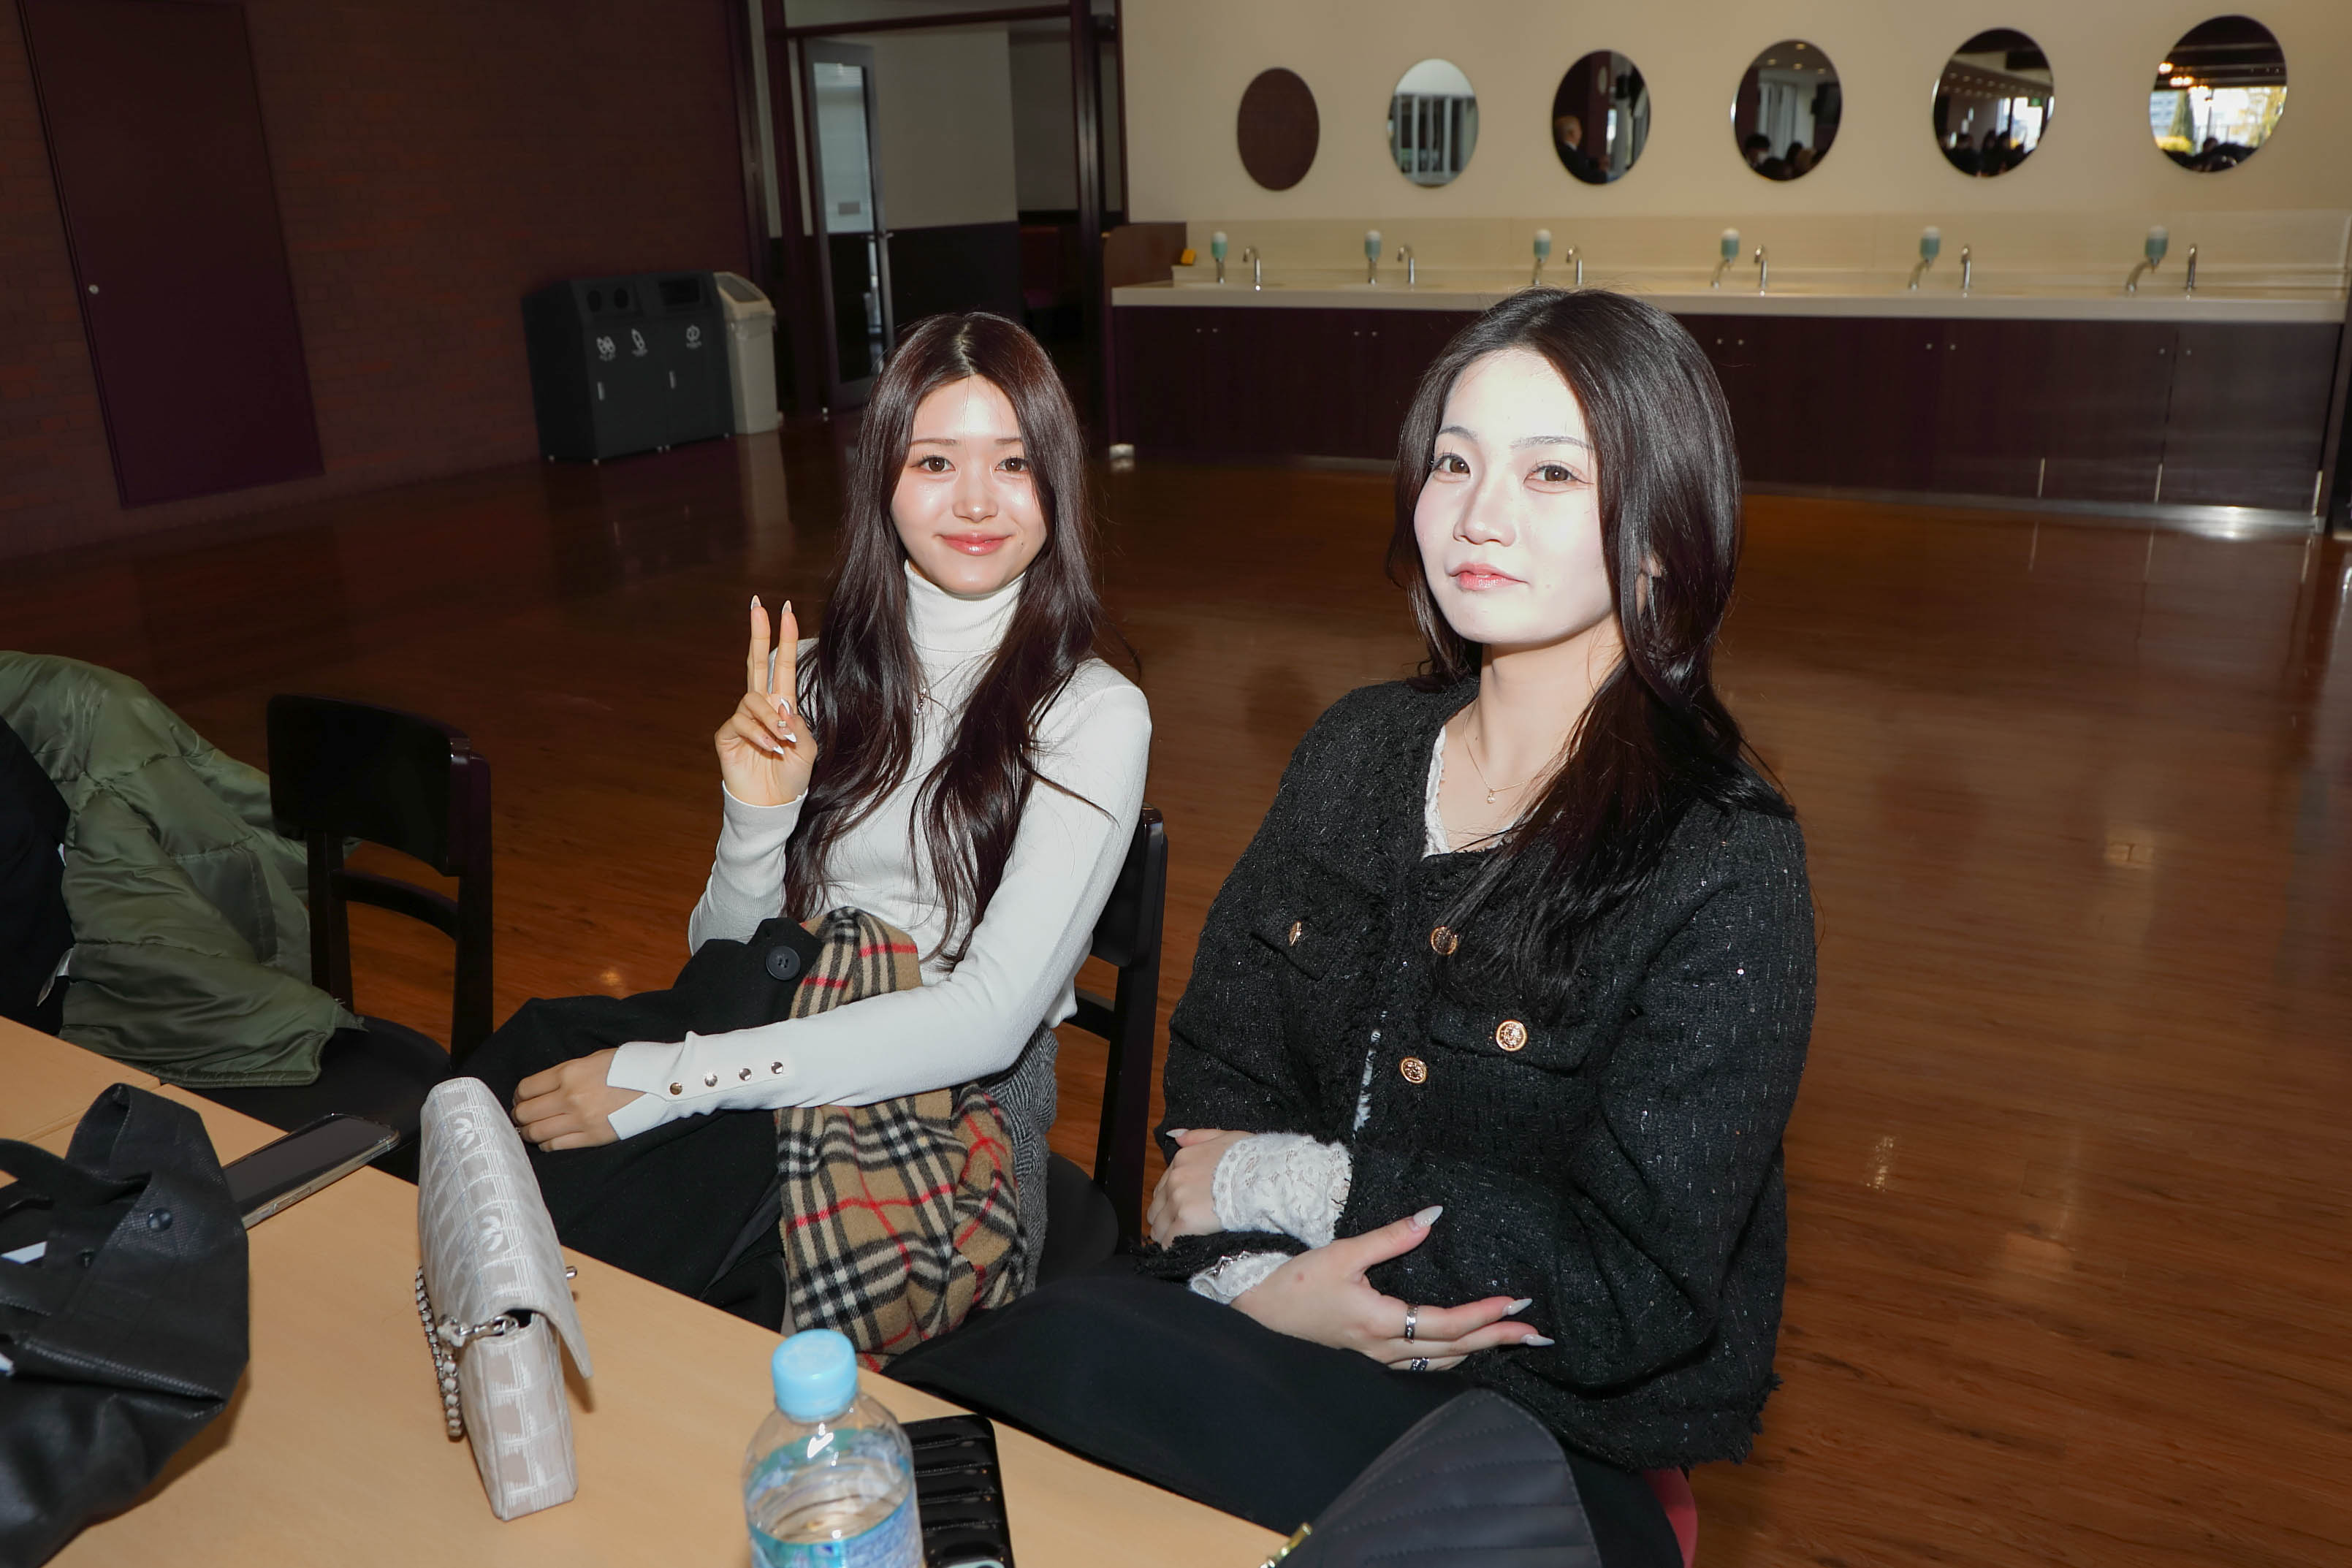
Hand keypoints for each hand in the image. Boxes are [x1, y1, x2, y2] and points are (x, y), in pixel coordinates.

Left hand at [512, 1049, 640, 1149]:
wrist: (663, 1083)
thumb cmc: (630, 1066)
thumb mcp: (594, 1059)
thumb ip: (567, 1073)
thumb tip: (544, 1088)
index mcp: (569, 1072)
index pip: (526, 1088)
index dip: (519, 1096)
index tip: (521, 1099)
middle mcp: (570, 1097)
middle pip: (526, 1112)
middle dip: (520, 1115)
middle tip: (523, 1116)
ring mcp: (581, 1120)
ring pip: (536, 1132)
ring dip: (529, 1132)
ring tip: (532, 1129)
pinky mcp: (593, 1137)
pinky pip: (556, 1145)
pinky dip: (546, 1144)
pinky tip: (549, 1139)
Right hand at [717, 595, 818, 807]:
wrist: (773, 804)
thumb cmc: (792, 776)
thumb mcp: (807, 748)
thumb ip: (797, 722)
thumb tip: (779, 702)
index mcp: (783, 705)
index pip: (782, 665)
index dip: (785, 639)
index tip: (787, 611)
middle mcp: (761, 707)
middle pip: (757, 663)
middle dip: (759, 634)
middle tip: (759, 605)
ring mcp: (742, 719)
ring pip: (753, 700)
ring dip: (771, 719)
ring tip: (782, 742)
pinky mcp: (727, 735)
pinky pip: (741, 722)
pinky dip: (759, 735)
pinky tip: (769, 749)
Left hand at [1146, 1128, 1251, 1244]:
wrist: (1263, 1178)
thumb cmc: (1251, 1158)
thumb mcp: (1226, 1137)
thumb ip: (1199, 1137)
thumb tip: (1178, 1137)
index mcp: (1182, 1159)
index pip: (1163, 1188)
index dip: (1170, 1202)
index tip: (1179, 1211)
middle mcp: (1175, 1179)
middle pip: (1156, 1208)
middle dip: (1165, 1219)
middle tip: (1178, 1229)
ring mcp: (1179, 1200)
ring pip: (1158, 1226)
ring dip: (1166, 1234)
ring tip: (1179, 1242)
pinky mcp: (1186, 1221)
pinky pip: (1169, 1240)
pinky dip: (1173, 1246)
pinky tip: (1181, 1249)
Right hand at [1230, 1206, 1548, 1370]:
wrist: (1253, 1316)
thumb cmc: (1292, 1284)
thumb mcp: (1340, 1254)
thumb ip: (1389, 1237)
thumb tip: (1431, 1216)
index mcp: (1382, 1322)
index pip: (1448, 1323)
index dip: (1484, 1315)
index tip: (1515, 1303)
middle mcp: (1385, 1349)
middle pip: (1455, 1349)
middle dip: (1496, 1339)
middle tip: (1534, 1332)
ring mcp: (1377, 1360)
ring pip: (1440, 1362)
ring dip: (1478, 1350)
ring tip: (1506, 1339)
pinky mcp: (1368, 1358)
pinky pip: (1421, 1364)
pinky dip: (1450, 1356)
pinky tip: (1460, 1349)